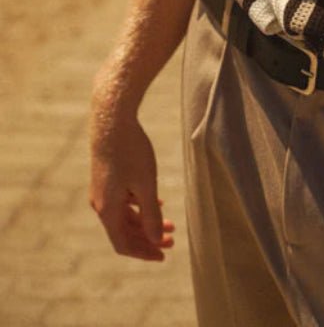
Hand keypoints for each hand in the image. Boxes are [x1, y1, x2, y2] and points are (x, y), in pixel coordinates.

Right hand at [89, 105, 175, 260]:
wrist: (112, 119)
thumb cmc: (131, 151)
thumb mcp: (146, 184)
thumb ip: (151, 214)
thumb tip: (157, 240)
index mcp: (108, 210)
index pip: (124, 244)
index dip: (144, 253)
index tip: (165, 255)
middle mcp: (100, 204)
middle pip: (124, 232)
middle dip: (149, 239)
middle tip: (172, 241)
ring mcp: (101, 191)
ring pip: (124, 217)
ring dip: (146, 223)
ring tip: (171, 224)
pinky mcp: (105, 178)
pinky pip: (122, 202)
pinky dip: (139, 208)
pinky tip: (157, 203)